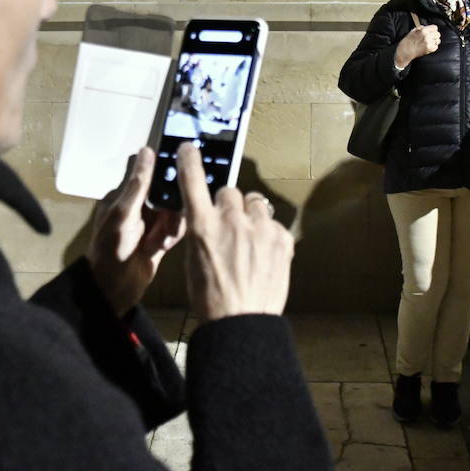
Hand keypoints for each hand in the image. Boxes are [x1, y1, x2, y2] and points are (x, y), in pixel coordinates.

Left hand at [87, 148, 185, 315]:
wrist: (114, 290)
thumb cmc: (111, 248)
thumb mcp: (123, 212)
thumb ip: (138, 183)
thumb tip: (147, 150)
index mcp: (123, 195)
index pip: (146, 171)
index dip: (163, 165)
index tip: (183, 161)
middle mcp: (139, 206)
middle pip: (166, 191)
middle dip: (172, 202)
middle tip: (171, 214)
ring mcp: (151, 223)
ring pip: (174, 210)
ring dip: (172, 223)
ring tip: (163, 238)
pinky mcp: (162, 239)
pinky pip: (177, 229)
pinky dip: (174, 235)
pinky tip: (164, 245)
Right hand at [178, 142, 292, 320]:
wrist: (241, 322)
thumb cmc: (212, 297)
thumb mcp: (195, 260)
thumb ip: (204, 232)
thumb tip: (212, 221)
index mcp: (202, 227)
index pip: (193, 183)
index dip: (190, 162)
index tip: (188, 148)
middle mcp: (230, 221)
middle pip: (230, 192)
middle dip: (229, 206)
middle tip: (229, 229)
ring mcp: (258, 229)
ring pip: (255, 203)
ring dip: (251, 215)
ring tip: (250, 240)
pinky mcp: (280, 239)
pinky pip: (273, 224)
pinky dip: (268, 235)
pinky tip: (264, 255)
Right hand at [394, 24, 439, 68]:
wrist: (405, 51)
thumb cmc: (408, 41)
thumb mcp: (413, 31)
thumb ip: (421, 28)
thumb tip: (427, 27)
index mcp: (423, 30)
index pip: (435, 27)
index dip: (433, 29)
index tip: (431, 31)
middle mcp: (427, 36)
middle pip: (438, 34)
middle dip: (434, 35)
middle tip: (430, 37)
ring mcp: (429, 44)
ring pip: (438, 41)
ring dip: (434, 41)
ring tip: (429, 42)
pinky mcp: (429, 50)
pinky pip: (436, 47)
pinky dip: (433, 47)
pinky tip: (428, 46)